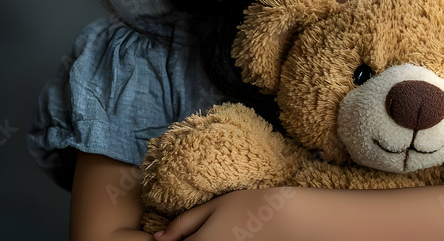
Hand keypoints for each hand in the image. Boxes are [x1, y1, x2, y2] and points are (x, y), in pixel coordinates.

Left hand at [152, 187, 305, 240]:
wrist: (285, 219)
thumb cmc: (248, 207)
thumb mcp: (212, 207)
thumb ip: (183, 223)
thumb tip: (158, 238)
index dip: (171, 238)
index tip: (177, 231)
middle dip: (189, 239)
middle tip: (208, 226)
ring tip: (219, 230)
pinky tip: (229, 236)